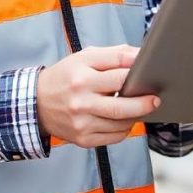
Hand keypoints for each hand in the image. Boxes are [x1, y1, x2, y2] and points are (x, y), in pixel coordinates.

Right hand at [36, 45, 159, 148]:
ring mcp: (81, 121)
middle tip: (155, 99)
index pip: (118, 72)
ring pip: (120, 123)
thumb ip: (113, 54)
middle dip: (144, 102)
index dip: (138, 69)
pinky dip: (125, 128)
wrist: (36, 104)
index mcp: (81, 75)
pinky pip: (114, 136)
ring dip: (136, 115)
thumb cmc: (66, 77)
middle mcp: (80, 99)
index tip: (150, 69)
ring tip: (142, 107)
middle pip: (121, 104)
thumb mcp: (84, 57)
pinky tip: (125, 119)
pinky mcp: (83, 138)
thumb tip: (140, 55)